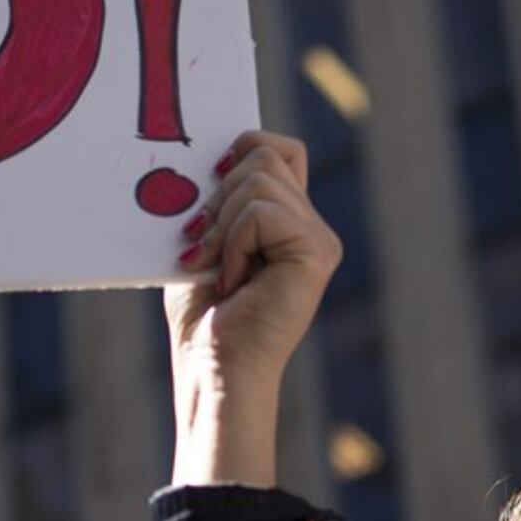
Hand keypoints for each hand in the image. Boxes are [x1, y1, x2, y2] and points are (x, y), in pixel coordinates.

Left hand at [165, 129, 338, 489]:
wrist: (214, 370)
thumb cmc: (204, 319)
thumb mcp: (204, 243)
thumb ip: (218, 200)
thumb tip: (213, 153)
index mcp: (289, 222)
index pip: (278, 150)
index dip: (243, 149)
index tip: (208, 179)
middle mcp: (311, 226)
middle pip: (267, 153)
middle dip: (219, 193)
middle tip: (202, 243)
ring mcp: (319, 239)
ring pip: (260, 177)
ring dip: (221, 224)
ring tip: (215, 269)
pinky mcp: (318, 252)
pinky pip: (263, 212)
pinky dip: (232, 243)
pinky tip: (232, 281)